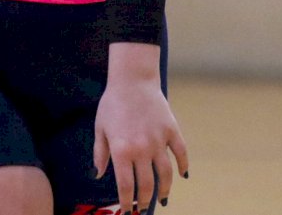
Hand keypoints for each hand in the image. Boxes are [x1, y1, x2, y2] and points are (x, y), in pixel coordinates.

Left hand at [93, 45, 188, 212]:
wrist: (132, 79)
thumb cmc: (112, 102)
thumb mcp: (100, 127)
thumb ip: (100, 153)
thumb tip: (98, 175)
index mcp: (122, 150)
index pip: (126, 186)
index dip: (126, 201)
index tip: (126, 210)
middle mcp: (142, 149)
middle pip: (147, 185)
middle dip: (144, 201)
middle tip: (142, 208)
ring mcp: (159, 141)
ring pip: (166, 175)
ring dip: (165, 190)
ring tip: (162, 198)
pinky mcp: (172, 131)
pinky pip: (181, 154)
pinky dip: (183, 166)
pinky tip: (182, 175)